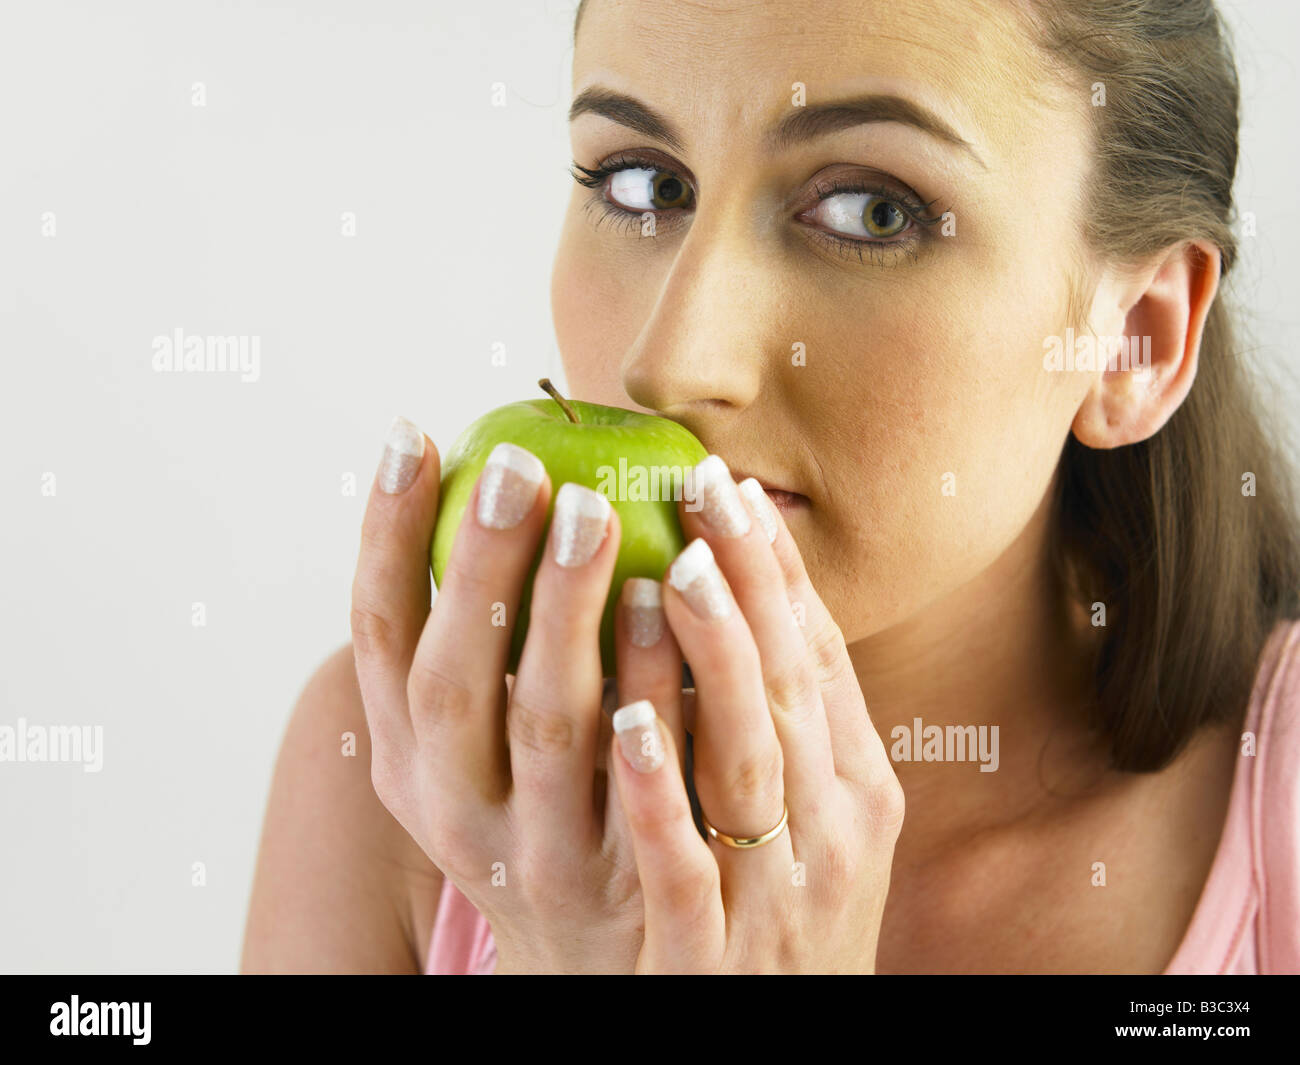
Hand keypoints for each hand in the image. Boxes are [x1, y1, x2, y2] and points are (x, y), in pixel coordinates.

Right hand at [349, 419, 686, 972]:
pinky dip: (647, 701)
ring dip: (566, 616)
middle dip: (484, 566)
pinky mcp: (624, 878)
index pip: (378, 637)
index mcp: (408, 758)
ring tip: (602, 516)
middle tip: (525, 466)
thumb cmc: (534, 805)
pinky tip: (667, 613)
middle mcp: (456, 807)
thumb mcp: (474, 744)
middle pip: (455, 677)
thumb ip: (472, 644)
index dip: (386, 536)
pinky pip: (636, 787)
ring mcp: (539, 849)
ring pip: (546, 726)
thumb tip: (477, 483)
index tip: (413, 435)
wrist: (586, 958)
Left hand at [607, 458, 905, 972]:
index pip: (817, 659)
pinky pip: (689, 866)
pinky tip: (629, 724)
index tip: (728, 483)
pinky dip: (666, 793)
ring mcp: (778, 896)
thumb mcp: (812, 814)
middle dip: (752, 588)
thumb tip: (736, 583)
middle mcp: (830, 834)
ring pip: (748, 764)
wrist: (774, 1042)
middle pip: (791, 691)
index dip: (778, 570)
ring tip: (678, 573)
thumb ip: (786, 715)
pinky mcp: (714, 954)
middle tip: (704, 494)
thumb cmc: (778, 908)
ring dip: (717, 663)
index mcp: (856, 788)